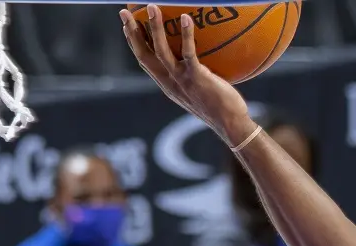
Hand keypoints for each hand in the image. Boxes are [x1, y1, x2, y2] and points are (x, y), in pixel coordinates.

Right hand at [120, 5, 256, 145]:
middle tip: (125, 12)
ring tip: (152, 7)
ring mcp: (182, 80)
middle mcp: (170, 83)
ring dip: (154, 28)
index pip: (145, 62)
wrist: (230, 124)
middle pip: (144, 55)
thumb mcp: (198, 92)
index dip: (134, 44)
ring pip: (161, 51)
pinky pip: (188, 52)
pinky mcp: (196, 78)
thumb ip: (191, 77)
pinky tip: (186, 18)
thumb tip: (195, 60)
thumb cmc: (220, 107)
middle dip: (132, 33)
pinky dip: (186, 35)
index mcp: (167, 85)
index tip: (127, 26)